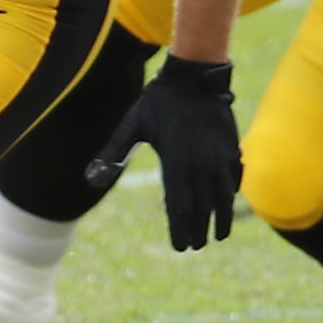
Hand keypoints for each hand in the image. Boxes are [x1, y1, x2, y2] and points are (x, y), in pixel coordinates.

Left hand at [85, 54, 241, 251]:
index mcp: (176, 163)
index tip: (180, 247)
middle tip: (196, 246)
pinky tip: (227, 202)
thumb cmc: (159, 101)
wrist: (194, 75)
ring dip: (221, 218)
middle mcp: (200, 164)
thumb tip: (90, 178)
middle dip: (199, 230)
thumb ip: (113, 153)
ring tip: (218, 236)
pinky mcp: (231, 147)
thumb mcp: (131, 125)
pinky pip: (233, 177)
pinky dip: (230, 193)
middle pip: (202, 207)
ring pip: (222, 196)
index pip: (180, 207)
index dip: (180, 229)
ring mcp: (219, 156)